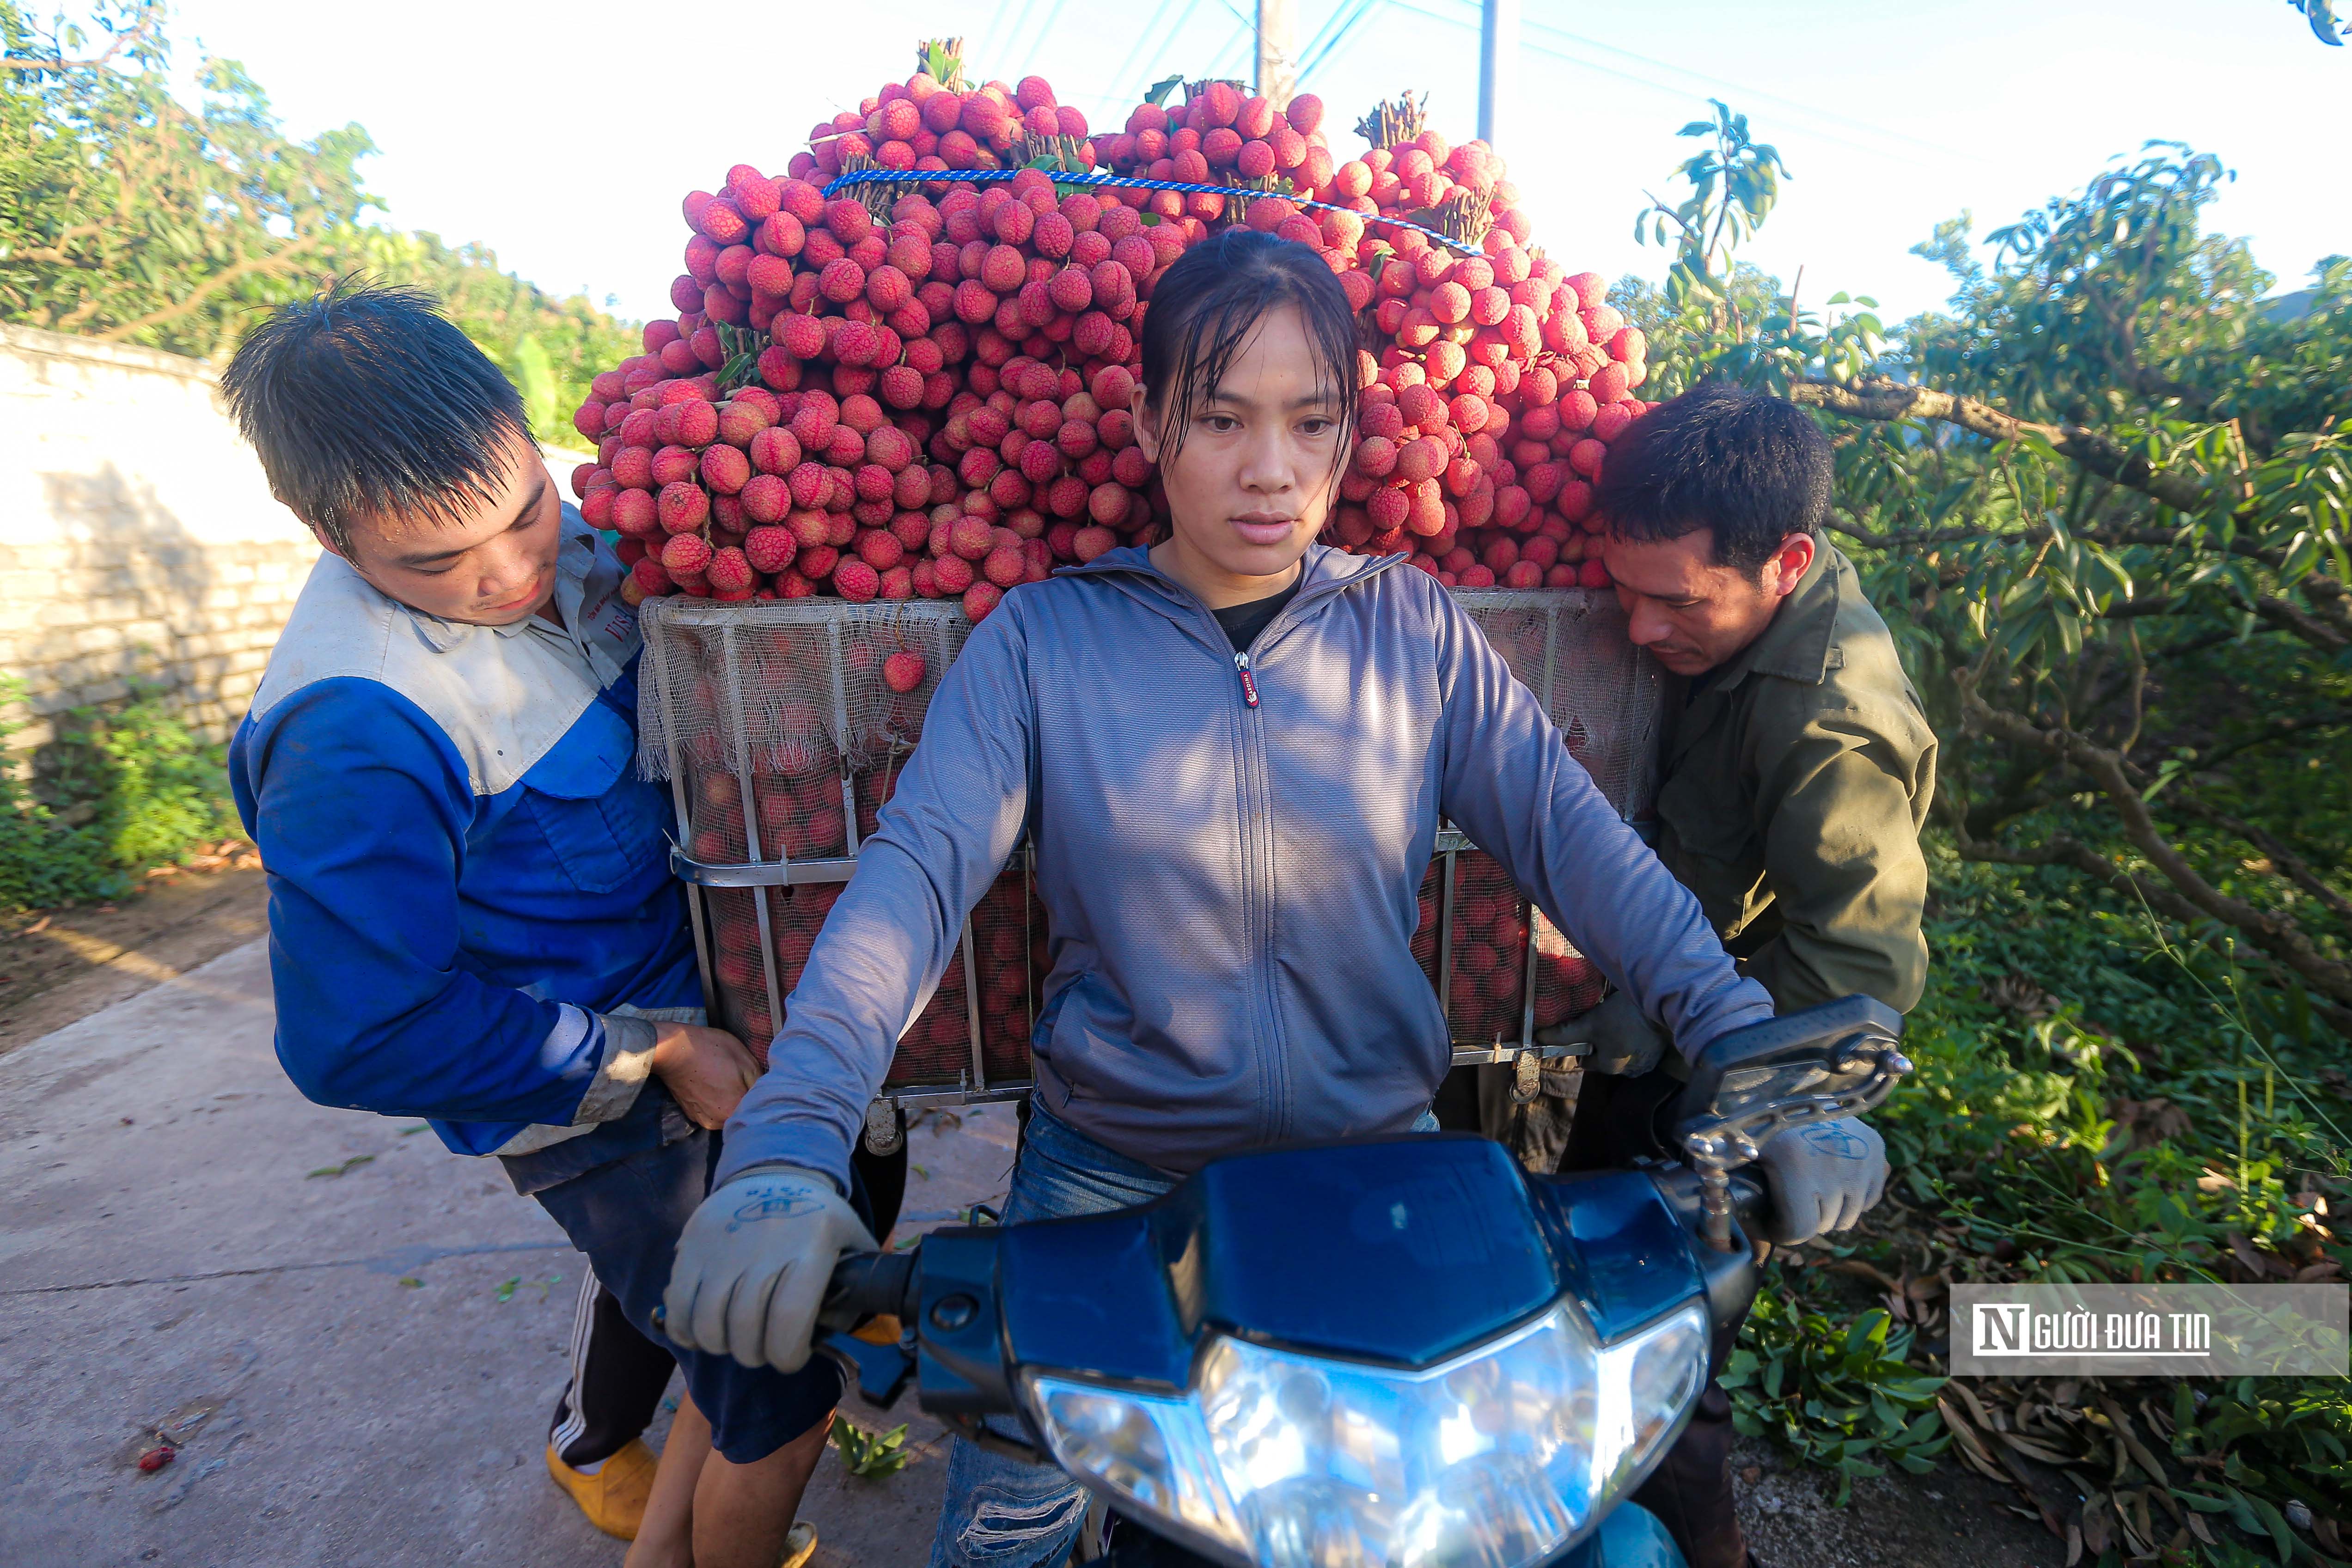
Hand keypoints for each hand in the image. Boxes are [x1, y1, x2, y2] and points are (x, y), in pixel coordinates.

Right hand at [649, 1023, 759, 1130]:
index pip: (758, 1109)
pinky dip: (716, 1099)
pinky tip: (714, 1083)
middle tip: (744, 1079)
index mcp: (734, 1111)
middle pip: (742, 1113)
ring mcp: (703, 1119)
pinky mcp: (692, 1113)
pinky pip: (712, 1110)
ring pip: (727, 1112)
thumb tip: (767, 1092)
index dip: (762, 1095)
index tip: (760, 1083)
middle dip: (746, 1098)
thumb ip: (760, 1082)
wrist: (672, 1049)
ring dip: (731, 1100)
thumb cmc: (710, 1051)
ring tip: (727, 1080)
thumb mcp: (745, 1060)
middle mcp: (718, 1122)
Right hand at [661, 1165, 877, 1369]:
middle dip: (756, 1355)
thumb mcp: (853, 1239)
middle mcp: (764, 1247)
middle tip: (764, 1350)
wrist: (774, 1170)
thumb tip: (863, 1335)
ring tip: (736, 1340)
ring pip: (709, 1325)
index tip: (792, 1359)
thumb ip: (862, 1284)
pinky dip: (687, 1332)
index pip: (790, 1321)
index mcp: (810, 1248)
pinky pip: (678, 1308)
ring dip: (722, 1346)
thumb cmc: (816, 1218)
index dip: (788, 1356)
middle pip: (747, 1330)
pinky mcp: (691, 1246)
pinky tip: (703, 1331)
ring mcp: (722, 1247)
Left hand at [1533, 990, 1667, 1076]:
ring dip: (1619, 1040)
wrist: (1665, 1008)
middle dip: (1601, 1042)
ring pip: (1622, 1053)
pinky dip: (1635, 1039)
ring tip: (1619, 1021)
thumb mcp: (1591, 1023)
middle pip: (1605, 1057)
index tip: (1585, 1028)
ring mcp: (1646, 1064)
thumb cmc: (1625, 1018)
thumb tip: (1539, 1038)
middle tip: (1602, 1021)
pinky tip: (1634, 1024)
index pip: (1586, 1061)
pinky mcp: (1659, 1053)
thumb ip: (1566, 1034)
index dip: (1582, 1045)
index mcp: (1610, 1068)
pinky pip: (1640, 1048)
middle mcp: (1629, 1072)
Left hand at [1756, 1117, 1887, 1243]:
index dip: (1783, 1232)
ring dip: (1829, 1214)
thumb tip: (1751, 1241)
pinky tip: (1834, 1184)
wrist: (1796, 1087)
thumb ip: (1743, 1192)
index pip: (1801, 1229)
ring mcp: (1860, 1158)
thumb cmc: (1765, 1122)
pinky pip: (1869, 1200)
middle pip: (1824, 1225)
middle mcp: (1833, 1163)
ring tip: (1812, 1196)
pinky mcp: (1876, 1151)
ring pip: (1849, 1217)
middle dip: (1805, 1221)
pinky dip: (1853, 1200)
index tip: (1774, 1223)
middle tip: (1791, 1205)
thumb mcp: (1748, 1152)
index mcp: (1796, 1165)